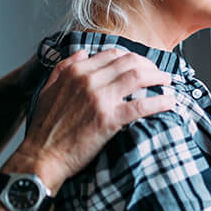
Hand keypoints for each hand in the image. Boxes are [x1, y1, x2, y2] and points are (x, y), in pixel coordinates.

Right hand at [8, 48, 173, 190]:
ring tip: (167, 81)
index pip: (112, 54)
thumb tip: (81, 53)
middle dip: (149, 64)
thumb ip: (63, 68)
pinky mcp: (109, 120)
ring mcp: (100, 99)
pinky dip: (160, 101)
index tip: (141, 64)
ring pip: (138, 77)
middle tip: (158, 72)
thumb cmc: (44, 128)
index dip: (132, 57)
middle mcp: (89, 80)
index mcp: (76, 72)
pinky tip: (169, 102)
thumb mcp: (48, 90)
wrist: (41, 157)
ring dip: (158, 77)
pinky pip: (142, 105)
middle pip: (129, 62)